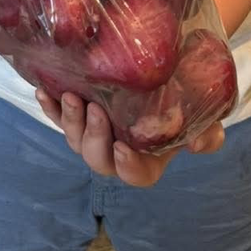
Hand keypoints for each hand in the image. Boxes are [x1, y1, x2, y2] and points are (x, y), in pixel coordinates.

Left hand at [35, 89, 225, 187]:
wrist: (168, 74)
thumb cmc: (186, 101)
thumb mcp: (205, 117)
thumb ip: (208, 133)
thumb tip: (197, 144)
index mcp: (147, 161)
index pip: (135, 176)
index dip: (127, 166)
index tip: (123, 147)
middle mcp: (116, 152)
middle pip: (97, 160)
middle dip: (93, 138)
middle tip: (95, 111)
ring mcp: (94, 134)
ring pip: (75, 140)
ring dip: (70, 121)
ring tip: (70, 96)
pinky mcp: (78, 114)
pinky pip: (59, 117)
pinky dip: (50, 107)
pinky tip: (43, 90)